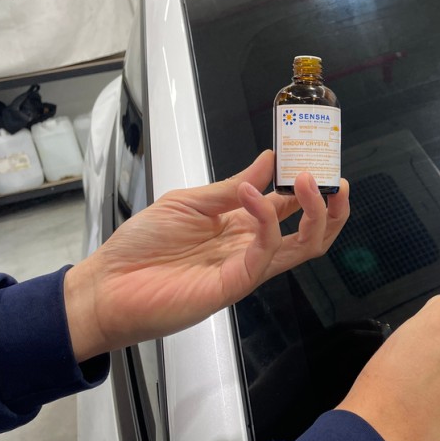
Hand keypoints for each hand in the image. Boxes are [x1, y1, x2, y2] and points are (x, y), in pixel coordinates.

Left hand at [65, 150, 349, 360]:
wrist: (106, 285)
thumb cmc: (141, 246)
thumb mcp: (188, 202)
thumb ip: (231, 185)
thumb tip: (268, 160)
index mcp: (242, 227)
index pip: (289, 206)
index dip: (306, 183)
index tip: (314, 155)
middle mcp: (251, 248)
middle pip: (311, 232)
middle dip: (331, 205)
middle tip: (332, 177)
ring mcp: (246, 268)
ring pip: (304, 246)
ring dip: (314, 212)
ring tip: (307, 180)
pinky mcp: (235, 284)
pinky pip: (265, 252)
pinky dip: (265, 220)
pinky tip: (250, 196)